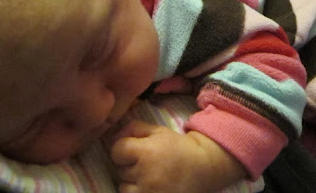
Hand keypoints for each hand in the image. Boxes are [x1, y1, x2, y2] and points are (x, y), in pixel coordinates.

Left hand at [110, 120, 246, 192]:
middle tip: (147, 161)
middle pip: (119, 168)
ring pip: (123, 186)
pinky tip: (150, 185)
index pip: (117, 149)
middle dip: (130, 164)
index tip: (135, 149)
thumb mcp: (158, 131)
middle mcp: (145, 174)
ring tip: (149, 175)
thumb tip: (113, 135)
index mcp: (147, 152)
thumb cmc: (178, 148)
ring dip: (131, 181)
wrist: (202, 168)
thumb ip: (134, 128)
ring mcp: (147, 192)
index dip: (124, 148)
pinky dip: (137, 191)